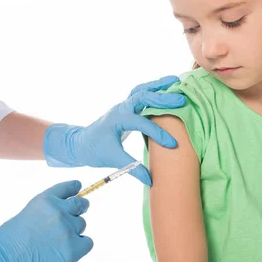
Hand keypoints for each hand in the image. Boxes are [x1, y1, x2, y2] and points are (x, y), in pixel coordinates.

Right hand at [0, 181, 91, 261]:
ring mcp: (67, 229)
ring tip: (58, 242)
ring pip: (81, 225)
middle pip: (80, 204)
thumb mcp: (24, 216)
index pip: (66, 189)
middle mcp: (58, 211)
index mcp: (44, 201)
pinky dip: (80, 246)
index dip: (74, 188)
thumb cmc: (6, 244)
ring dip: (74, 231)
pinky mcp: (73, 248)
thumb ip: (43, 212)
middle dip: (80, 208)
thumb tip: (53, 217)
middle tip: (80, 212)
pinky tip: (68, 250)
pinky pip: (87, 242)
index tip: (78, 187)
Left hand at [42, 75, 185, 184]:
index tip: (173, 144)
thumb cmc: (94, 150)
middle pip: (143, 97)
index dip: (158, 133)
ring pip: (142, 90)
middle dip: (163, 98)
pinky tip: (166, 89)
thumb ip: (132, 168)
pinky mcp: (127, 108)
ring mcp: (124, 106)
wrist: (79, 143)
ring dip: (159, 85)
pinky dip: (154, 90)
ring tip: (176, 80)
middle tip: (182, 99)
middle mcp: (122, 108)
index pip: (142, 123)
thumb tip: (151, 181)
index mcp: (118, 119)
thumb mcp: (113, 159)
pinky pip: (142, 94)